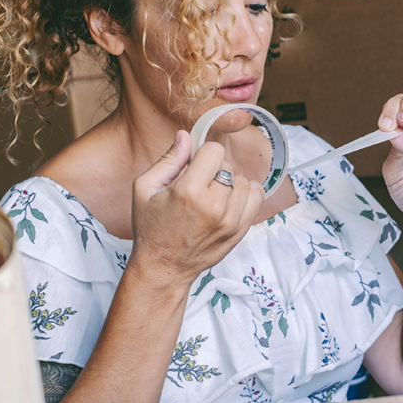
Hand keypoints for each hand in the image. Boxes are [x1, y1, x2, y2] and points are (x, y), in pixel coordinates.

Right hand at [127, 130, 263, 288]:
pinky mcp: (240, 231)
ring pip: (244, 180)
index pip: (214, 150)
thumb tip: (186, 135)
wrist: (164, 267)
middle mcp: (214, 206)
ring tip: (212, 196)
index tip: (193, 167)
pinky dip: (245, 194)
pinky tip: (229, 201)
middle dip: (213, 170)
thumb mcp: (145, 188)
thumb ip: (168, 159)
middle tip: (198, 186)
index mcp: (189, 192)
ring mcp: (231, 221)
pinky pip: (257, 197)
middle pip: (228, 165)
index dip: (203, 155)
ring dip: (230, 183)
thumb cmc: (151, 228)